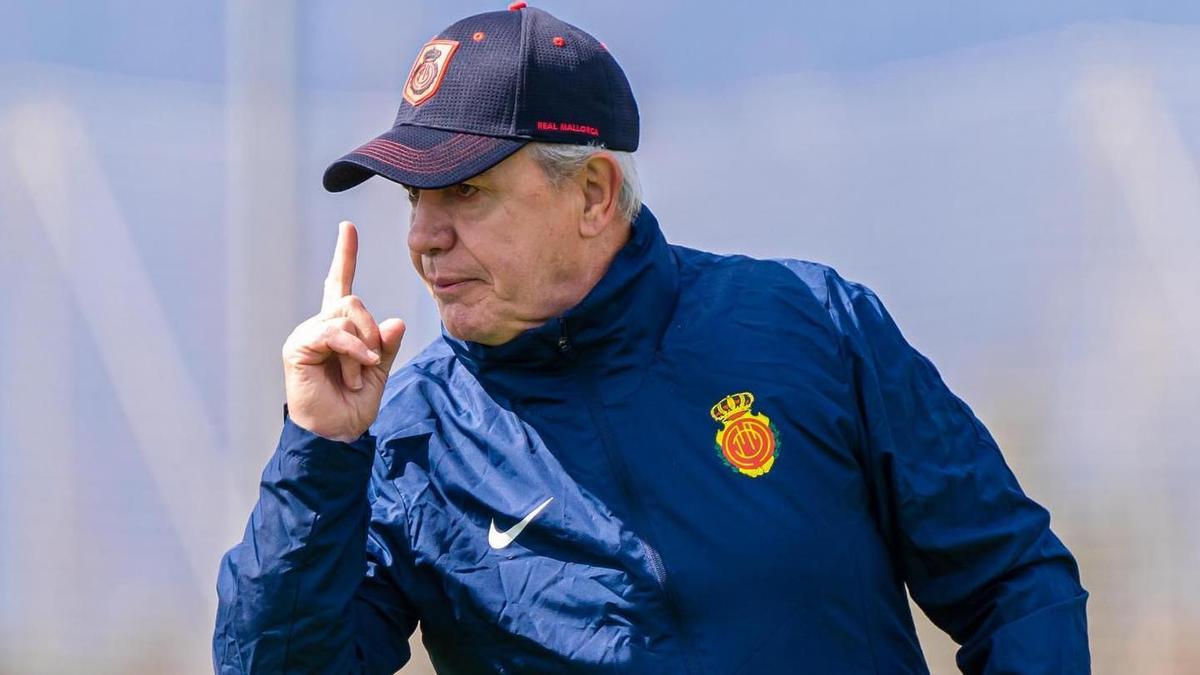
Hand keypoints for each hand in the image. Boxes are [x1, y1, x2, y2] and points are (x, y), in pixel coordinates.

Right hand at [282, 221, 405, 441]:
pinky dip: (353, 351)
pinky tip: (360, 371)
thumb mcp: (379, 374)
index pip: (340, 284)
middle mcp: (319, 326)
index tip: (348, 227)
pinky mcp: (299, 346)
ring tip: (359, 376)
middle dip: (371, 332)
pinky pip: (334, 333)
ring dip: (363, 349)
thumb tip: (395, 321)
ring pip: (346, 314)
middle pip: (352, 300)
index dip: (345, 256)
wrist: (335, 434)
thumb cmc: (352, 407)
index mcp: (338, 329)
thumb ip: (385, 347)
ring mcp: (307, 334)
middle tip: (372, 363)